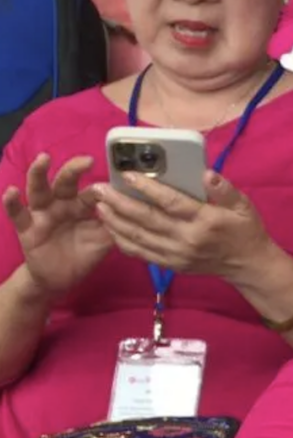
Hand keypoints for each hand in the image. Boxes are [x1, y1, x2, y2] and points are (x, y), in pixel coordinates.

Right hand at [2, 154, 110, 298]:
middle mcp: (61, 204)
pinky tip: (11, 191)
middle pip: (65, 183)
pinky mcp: (27, 227)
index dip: (103, 187)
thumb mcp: (103, 240)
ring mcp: (42, 214)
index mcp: (81, 206)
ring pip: (39, 190)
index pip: (92, 192)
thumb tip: (136, 210)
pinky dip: (12, 203)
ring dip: (39, 173)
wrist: (60, 278)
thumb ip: (116, 225)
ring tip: (43, 159)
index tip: (116, 181)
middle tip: (87, 160)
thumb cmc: (83, 254)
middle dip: (74, 170)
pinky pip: (17, 213)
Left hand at [91, 171, 273, 279]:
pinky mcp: (171, 264)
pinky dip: (122, 240)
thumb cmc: (245, 230)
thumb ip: (224, 190)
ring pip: (138, 237)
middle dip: (120, 203)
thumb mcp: (244, 206)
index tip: (128, 175)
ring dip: (115, 221)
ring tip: (98, 206)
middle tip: (99, 189)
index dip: (147, 188)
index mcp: (206, 221)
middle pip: (147, 219)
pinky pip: (141, 252)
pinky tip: (111, 228)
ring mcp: (176, 254)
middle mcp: (187, 239)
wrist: (247, 265)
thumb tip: (206, 174)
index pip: (171, 202)